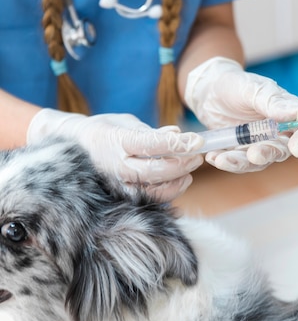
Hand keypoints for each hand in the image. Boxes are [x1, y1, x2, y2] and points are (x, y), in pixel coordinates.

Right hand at [27, 110, 203, 200]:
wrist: (75, 147)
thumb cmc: (105, 130)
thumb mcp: (127, 123)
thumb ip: (153, 132)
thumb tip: (178, 135)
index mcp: (118, 141)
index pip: (152, 144)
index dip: (178, 144)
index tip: (198, 140)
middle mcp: (117, 165)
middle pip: (157, 170)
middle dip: (182, 163)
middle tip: (198, 154)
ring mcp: (119, 184)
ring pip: (156, 189)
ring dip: (179, 179)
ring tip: (191, 166)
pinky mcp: (123, 195)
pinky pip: (151, 197)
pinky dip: (170, 190)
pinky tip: (182, 179)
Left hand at [184, 57, 297, 172]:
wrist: (209, 90)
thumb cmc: (236, 84)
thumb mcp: (252, 88)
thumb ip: (272, 102)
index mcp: (288, 111)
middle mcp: (278, 131)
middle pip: (282, 150)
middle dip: (267, 154)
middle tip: (253, 154)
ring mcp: (260, 143)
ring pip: (258, 160)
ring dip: (242, 162)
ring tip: (222, 159)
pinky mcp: (242, 151)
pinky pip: (238, 161)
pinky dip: (226, 161)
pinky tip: (212, 156)